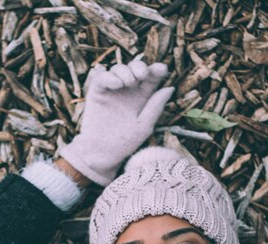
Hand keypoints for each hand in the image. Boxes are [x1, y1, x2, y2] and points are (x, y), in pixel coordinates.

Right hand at [58, 60, 174, 186]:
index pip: (151, 78)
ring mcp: (112, 91)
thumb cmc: (125, 143)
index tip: (162, 70)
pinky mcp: (97, 92)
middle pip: (135, 68)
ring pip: (119, 69)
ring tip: (127, 83)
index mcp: (142, 98)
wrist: (102, 153)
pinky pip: (102, 77)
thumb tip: (170, 88)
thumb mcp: (144, 125)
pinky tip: (116, 83)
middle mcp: (127, 92)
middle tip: (141, 76)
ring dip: (125, 71)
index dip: (157, 70)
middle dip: (139, 67)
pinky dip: (109, 76)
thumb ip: (155, 107)